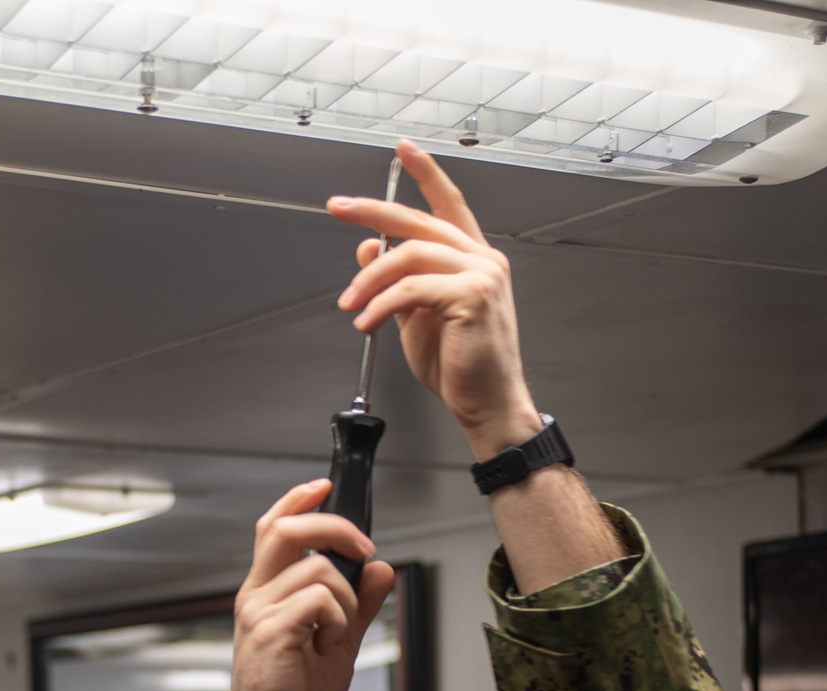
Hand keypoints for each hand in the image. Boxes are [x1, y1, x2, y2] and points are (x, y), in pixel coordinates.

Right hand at [226, 480, 394, 690]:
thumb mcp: (341, 640)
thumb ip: (361, 603)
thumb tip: (382, 569)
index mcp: (267, 590)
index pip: (273, 527)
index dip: (298, 499)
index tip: (325, 485)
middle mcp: (257, 594)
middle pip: (287, 529)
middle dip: (335, 527)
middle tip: (365, 548)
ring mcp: (259, 612)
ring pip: (318, 570)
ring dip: (346, 599)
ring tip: (335, 635)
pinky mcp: (270, 631)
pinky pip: (319, 601)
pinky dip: (338, 620)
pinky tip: (326, 646)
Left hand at [327, 140, 541, 460]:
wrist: (488, 404)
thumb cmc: (461, 368)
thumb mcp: (416, 317)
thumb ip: (396, 282)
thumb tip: (367, 248)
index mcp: (473, 261)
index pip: (448, 205)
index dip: (426, 174)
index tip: (402, 150)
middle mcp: (482, 260)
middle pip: (419, 221)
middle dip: (373, 211)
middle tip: (338, 207)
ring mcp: (481, 274)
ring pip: (409, 256)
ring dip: (369, 280)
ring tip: (350, 305)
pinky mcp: (472, 296)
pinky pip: (412, 289)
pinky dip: (381, 304)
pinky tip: (366, 322)